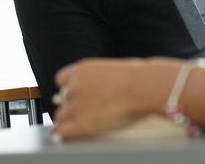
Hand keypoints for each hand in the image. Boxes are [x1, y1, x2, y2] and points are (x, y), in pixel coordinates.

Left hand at [53, 58, 174, 139]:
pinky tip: (67, 137)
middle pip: (61, 100)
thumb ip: (97, 77)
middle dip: (69, 105)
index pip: (61, 80)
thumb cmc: (137, 77)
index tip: (73, 96)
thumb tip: (99, 86)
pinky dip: (65, 134)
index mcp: (81, 70)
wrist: (144, 87)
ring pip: (60, 116)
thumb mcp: (111, 68)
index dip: (68, 89)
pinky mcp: (84, 123)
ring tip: (77, 124)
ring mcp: (78, 104)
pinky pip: (65, 131)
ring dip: (68, 120)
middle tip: (80, 112)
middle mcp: (75, 86)